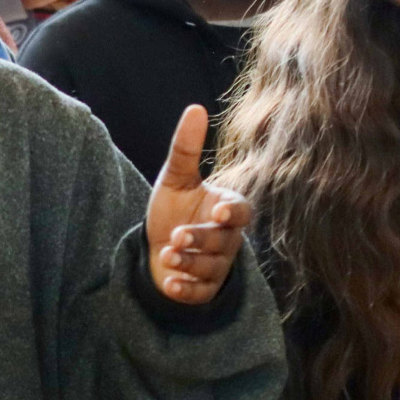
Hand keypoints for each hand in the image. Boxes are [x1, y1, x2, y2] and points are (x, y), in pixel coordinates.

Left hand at [146, 106, 250, 304]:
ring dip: (189, 262)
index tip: (219, 211)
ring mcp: (218, 266)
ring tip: (168, 255)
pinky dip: (185, 289)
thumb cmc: (173, 208)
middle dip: (201, 239)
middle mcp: (228, 239)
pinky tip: (170, 283)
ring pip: (211, 267)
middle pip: (223, 241)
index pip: (241, 211)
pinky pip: (200, 292)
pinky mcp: (204, 288)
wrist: (158, 245)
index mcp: (226, 209)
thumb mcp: (175, 178)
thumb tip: (196, 108)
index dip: (233, 212)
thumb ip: (185, 148)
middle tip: (178, 235)